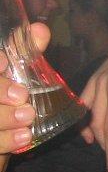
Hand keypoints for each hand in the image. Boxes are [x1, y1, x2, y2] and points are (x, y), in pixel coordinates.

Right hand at [0, 23, 49, 171]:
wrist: (3, 143)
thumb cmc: (7, 106)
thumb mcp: (18, 78)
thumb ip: (26, 56)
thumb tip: (40, 29)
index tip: (5, 61)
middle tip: (21, 95)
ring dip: (4, 117)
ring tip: (28, 116)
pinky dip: (6, 140)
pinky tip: (24, 137)